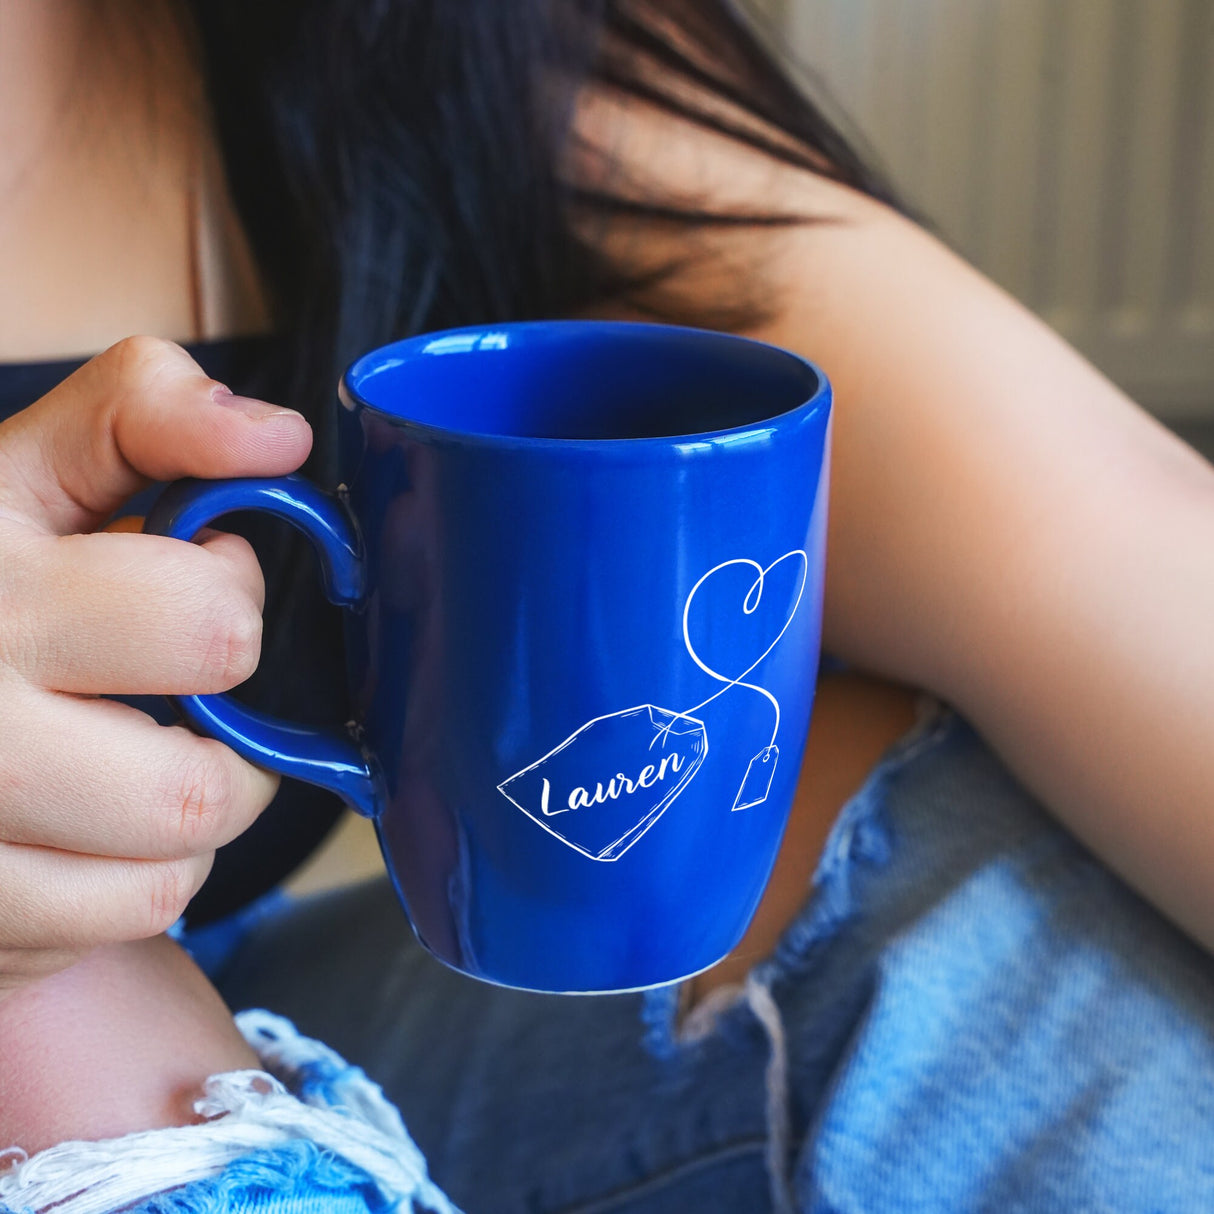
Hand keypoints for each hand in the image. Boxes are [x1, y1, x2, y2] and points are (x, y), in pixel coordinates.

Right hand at [0, 337, 312, 999]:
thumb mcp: (28, 469)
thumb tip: (277, 438)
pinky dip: (142, 876)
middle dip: (229, 737)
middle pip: (197, 786)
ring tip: (136, 754)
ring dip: (190, 809)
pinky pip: (128, 915)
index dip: (231, 598)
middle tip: (187, 697)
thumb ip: (145, 415)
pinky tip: (91, 823)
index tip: (194, 581)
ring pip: (171, 863)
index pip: (208, 627)